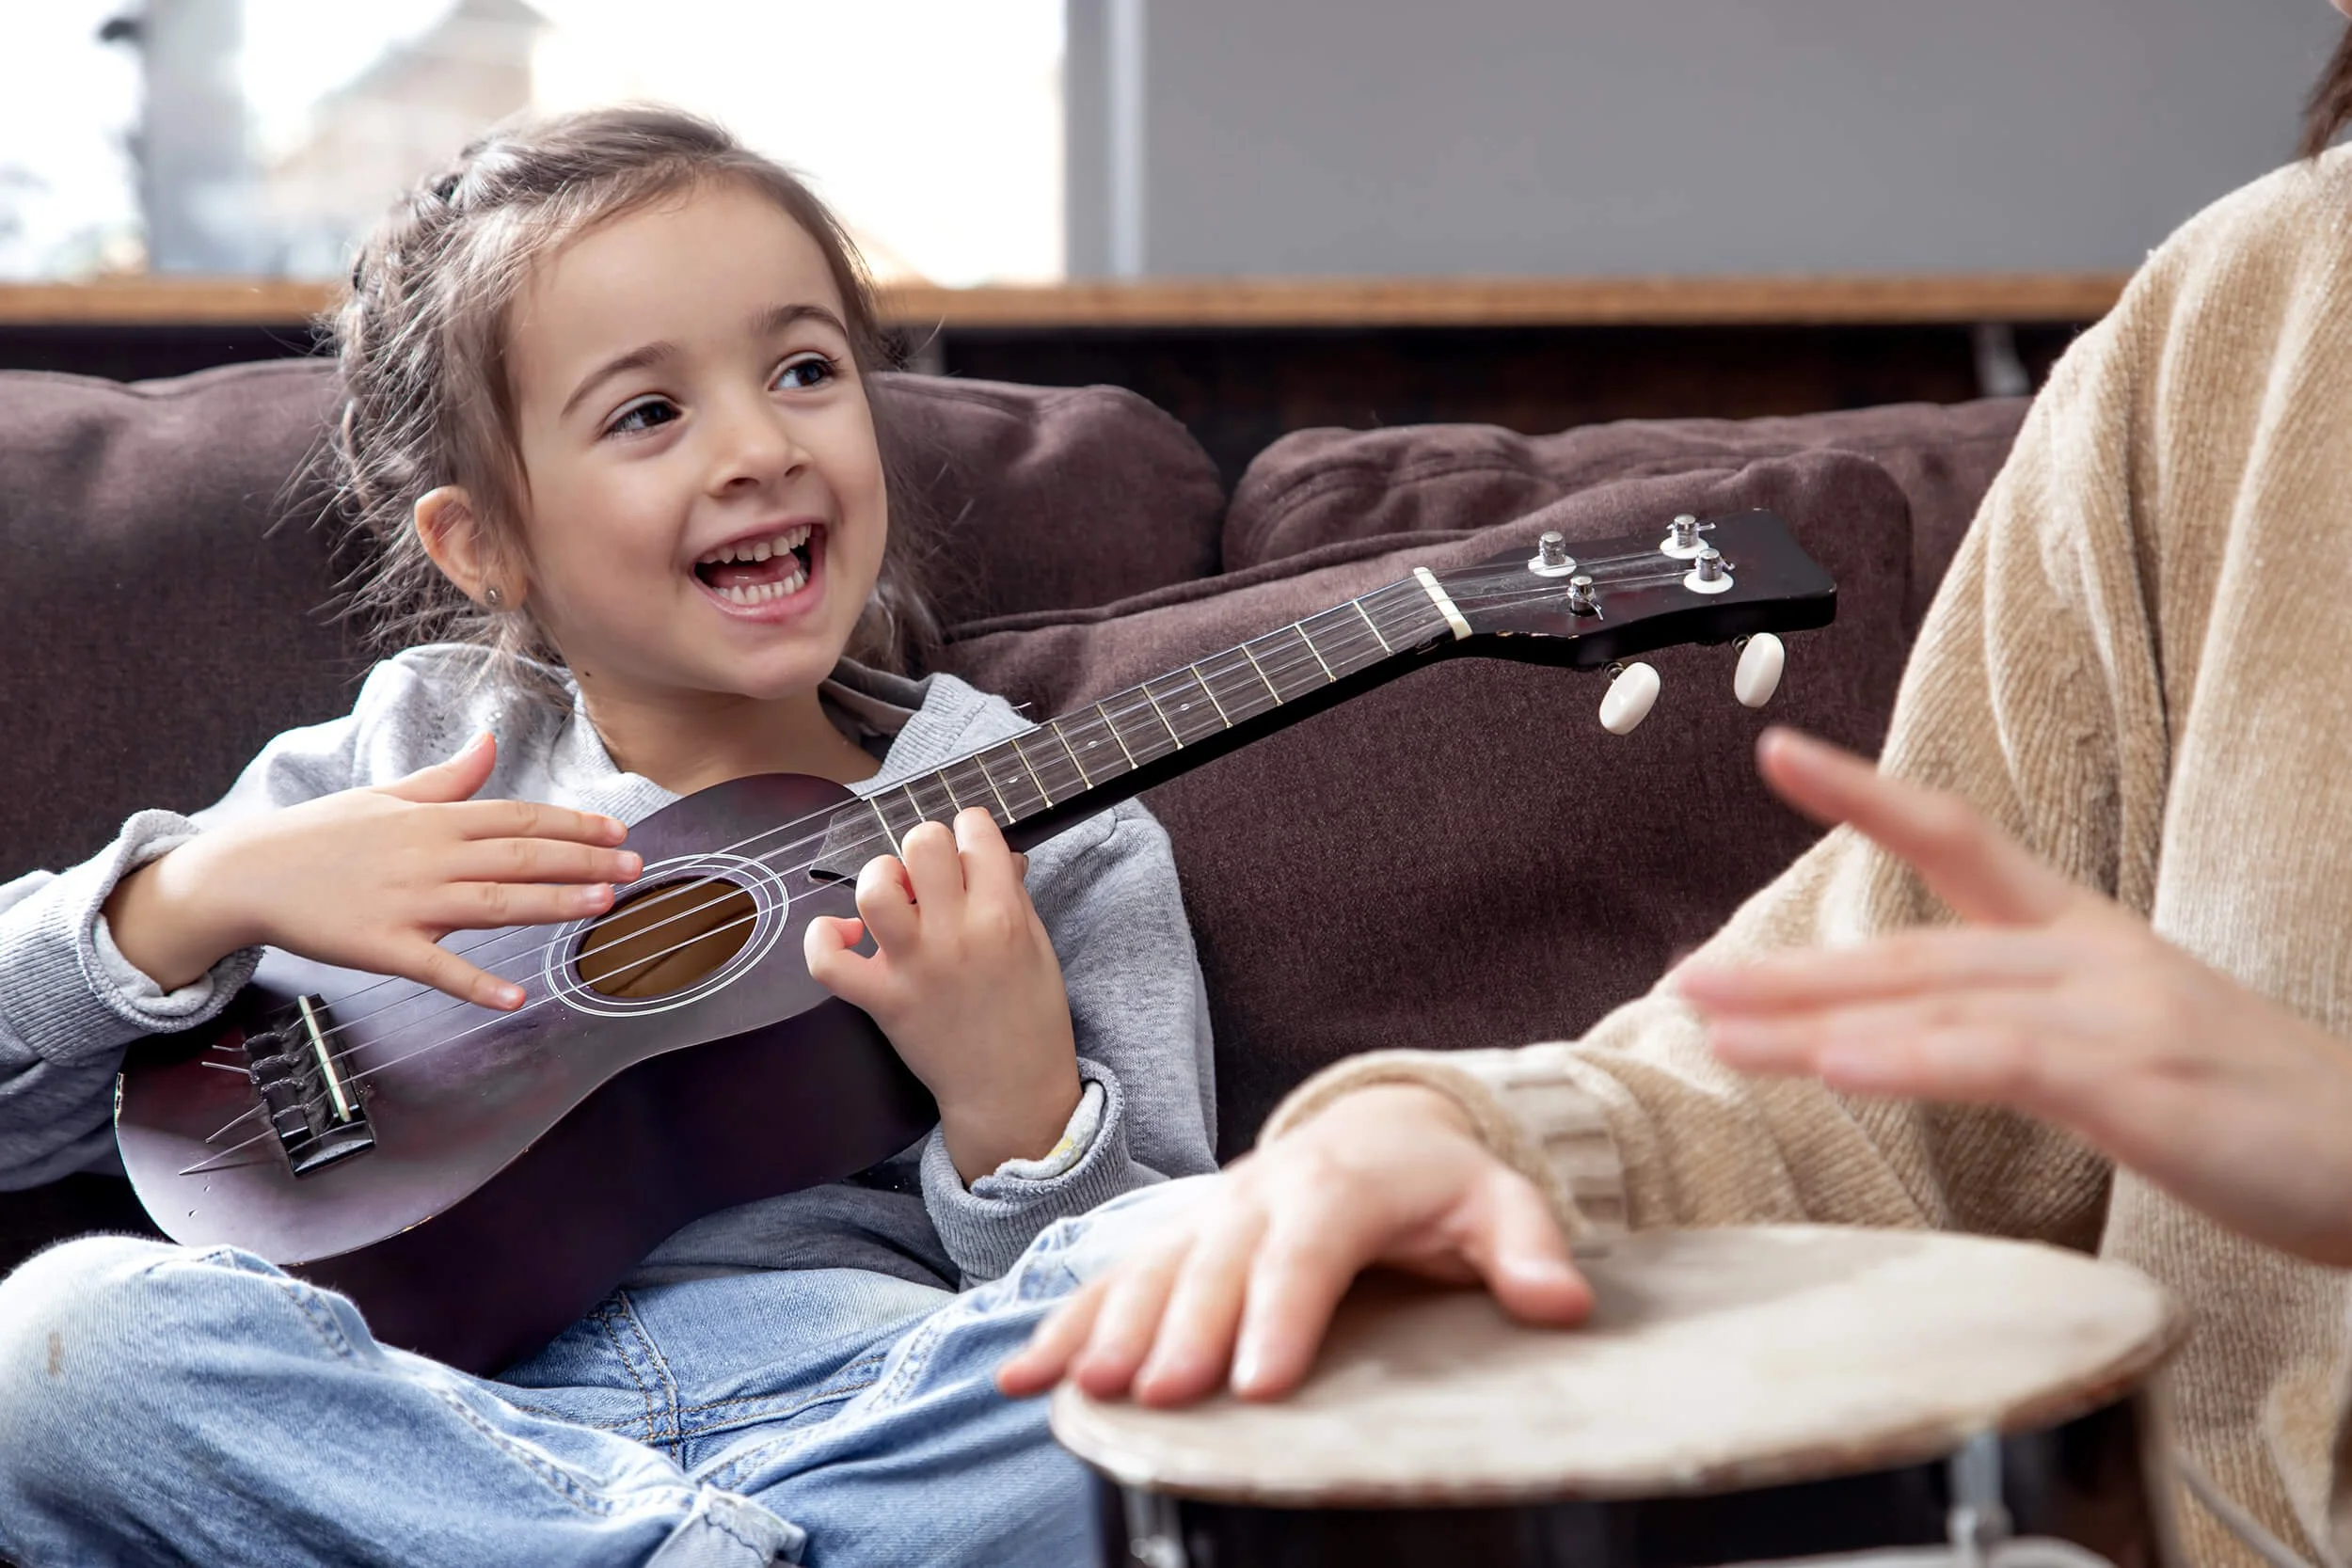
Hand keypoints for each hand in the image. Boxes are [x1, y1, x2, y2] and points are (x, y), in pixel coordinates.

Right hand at [104, 733, 639, 1009]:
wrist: (247, 873)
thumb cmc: (320, 836)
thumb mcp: (386, 796)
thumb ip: (447, 779)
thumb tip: (489, 743)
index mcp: (435, 820)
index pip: (519, 817)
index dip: (573, 824)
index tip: (617, 832)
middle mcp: (430, 856)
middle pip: (521, 856)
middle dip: (584, 861)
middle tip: (635, 869)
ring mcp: (409, 901)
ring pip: (495, 902)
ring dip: (552, 903)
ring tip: (602, 905)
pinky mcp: (383, 945)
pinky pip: (438, 967)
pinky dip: (476, 983)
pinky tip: (515, 997)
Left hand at [803, 806, 1080, 1181]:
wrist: (1012, 1091)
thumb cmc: (1032, 1018)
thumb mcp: (1038, 945)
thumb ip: (1012, 894)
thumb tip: (994, 853)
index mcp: (1003, 916)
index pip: (975, 832)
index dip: (969, 830)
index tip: (968, 848)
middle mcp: (957, 934)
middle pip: (922, 844)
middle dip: (925, 847)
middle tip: (932, 876)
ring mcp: (915, 967)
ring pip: (875, 888)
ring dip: (881, 878)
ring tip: (894, 895)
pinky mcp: (883, 1000)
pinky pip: (829, 961)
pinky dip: (824, 938)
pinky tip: (845, 933)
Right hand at [996, 1084, 1589, 1406]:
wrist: (1379, 1124)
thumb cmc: (1440, 1180)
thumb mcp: (1499, 1202)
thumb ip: (1528, 1248)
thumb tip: (1562, 1302)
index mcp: (1339, 1182)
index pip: (1309, 1250)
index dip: (1281, 1312)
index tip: (1261, 1381)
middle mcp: (1261, 1193)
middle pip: (1217, 1265)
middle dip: (1183, 1330)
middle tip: (1160, 1395)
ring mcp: (1211, 1214)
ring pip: (1154, 1269)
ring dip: (1113, 1326)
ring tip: (1087, 1387)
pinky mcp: (1178, 1239)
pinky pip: (1113, 1278)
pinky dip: (1066, 1323)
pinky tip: (1022, 1376)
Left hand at [1683, 727, 2351, 1267]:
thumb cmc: (2266, 1114)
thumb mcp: (2137, 1047)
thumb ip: (2034, 1026)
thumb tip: (1931, 1033)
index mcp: (2089, 938)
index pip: (1962, 839)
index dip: (1867, 793)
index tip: (1779, 751)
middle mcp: (2092, 958)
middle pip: (1911, 949)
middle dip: (1788, 966)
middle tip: (1683, 977)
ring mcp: (2116, 1014)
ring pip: (1932, 1001)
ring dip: (1811, 1016)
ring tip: (1713, 1023)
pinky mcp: (2139, 1083)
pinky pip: (1998, 1063)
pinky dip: (1909, 1061)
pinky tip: (1832, 1066)